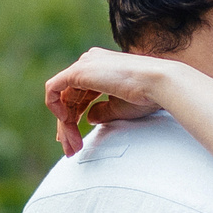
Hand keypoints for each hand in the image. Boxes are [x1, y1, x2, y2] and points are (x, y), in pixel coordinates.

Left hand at [45, 48, 171, 154]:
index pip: (80, 95)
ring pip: (62, 97)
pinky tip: (65, 123)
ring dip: (65, 124)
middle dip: (68, 126)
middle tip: (71, 150)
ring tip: (72, 145)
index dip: (74, 119)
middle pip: (69, 98)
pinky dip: (54, 107)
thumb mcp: (120, 108)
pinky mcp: (78, 71)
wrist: (158, 84)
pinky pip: (53, 89)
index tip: (75, 140)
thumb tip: (89, 118)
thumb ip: (102, 111)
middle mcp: (91, 63)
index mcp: (102, 68)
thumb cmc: (147, 96)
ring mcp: (84, 65)